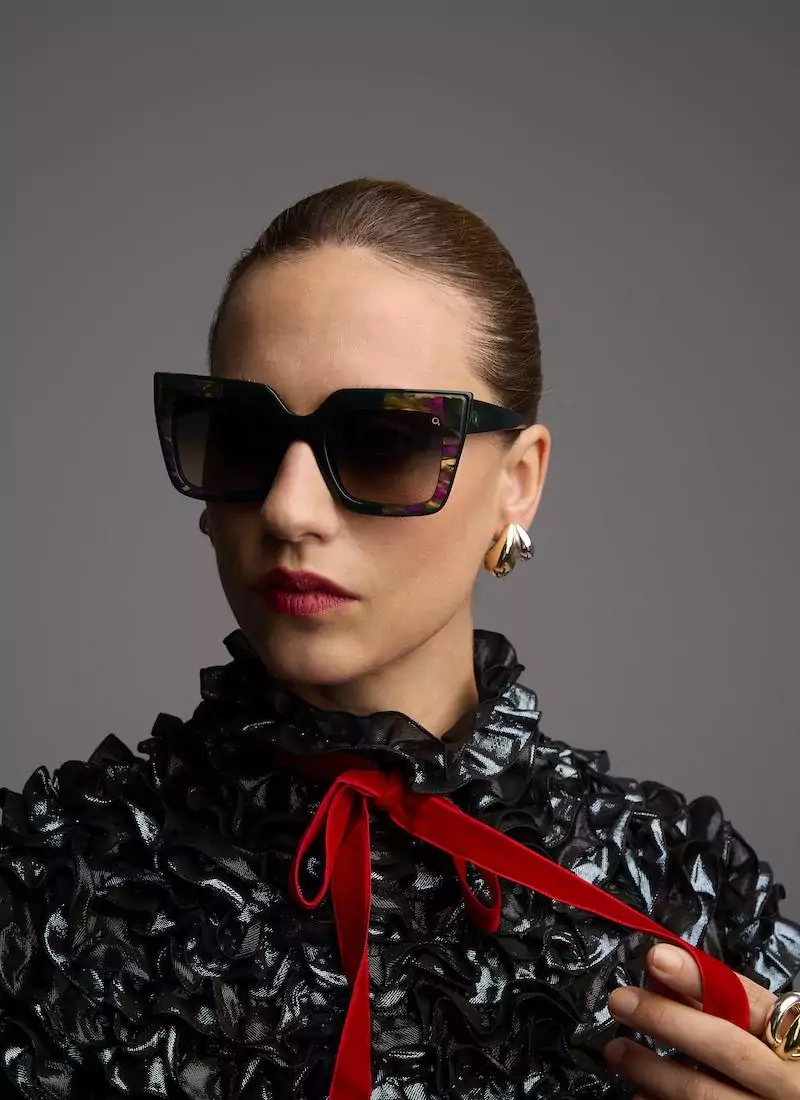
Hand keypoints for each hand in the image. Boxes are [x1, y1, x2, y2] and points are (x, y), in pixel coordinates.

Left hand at [602, 943, 799, 1098]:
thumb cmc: (774, 1065)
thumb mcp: (760, 1031)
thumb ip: (719, 1006)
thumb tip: (662, 975)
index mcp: (795, 1040)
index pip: (748, 1001)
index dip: (699, 978)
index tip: (657, 959)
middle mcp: (787, 1083)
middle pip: (725, 1047)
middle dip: (667, 1020)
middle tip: (622, 1002)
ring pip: (704, 1094)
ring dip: (652, 1070)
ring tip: (617, 1051)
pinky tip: (639, 1094)